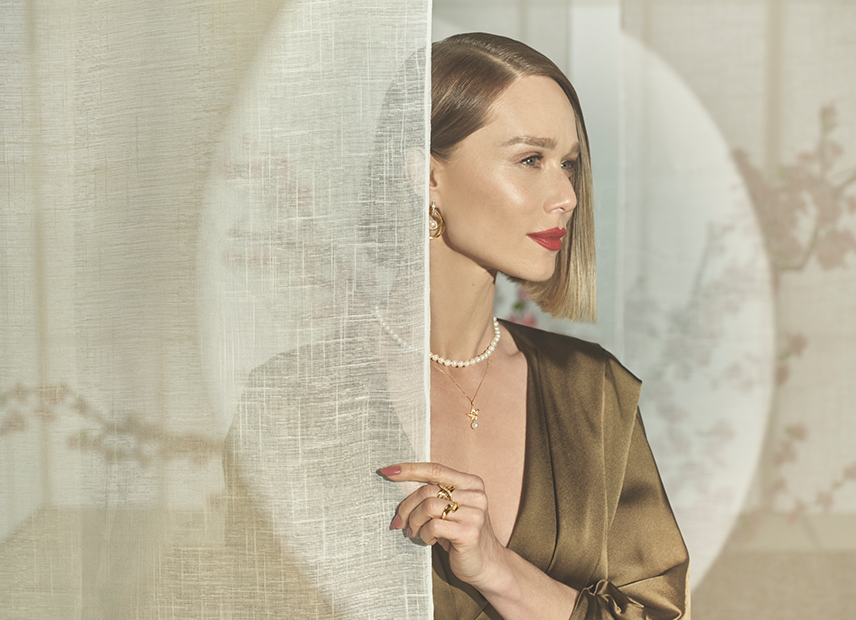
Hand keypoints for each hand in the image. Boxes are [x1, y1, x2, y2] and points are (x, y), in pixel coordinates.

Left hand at [380, 462, 506, 586]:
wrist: (487, 565)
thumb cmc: (461, 535)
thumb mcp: (450, 510)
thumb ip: (434, 495)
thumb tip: (397, 482)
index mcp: (471, 483)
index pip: (435, 469)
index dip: (409, 469)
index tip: (387, 471)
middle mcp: (476, 495)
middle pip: (427, 490)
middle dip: (406, 507)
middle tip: (398, 522)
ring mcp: (474, 514)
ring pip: (427, 507)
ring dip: (414, 522)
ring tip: (415, 532)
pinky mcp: (469, 532)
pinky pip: (433, 526)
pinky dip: (424, 534)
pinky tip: (430, 540)